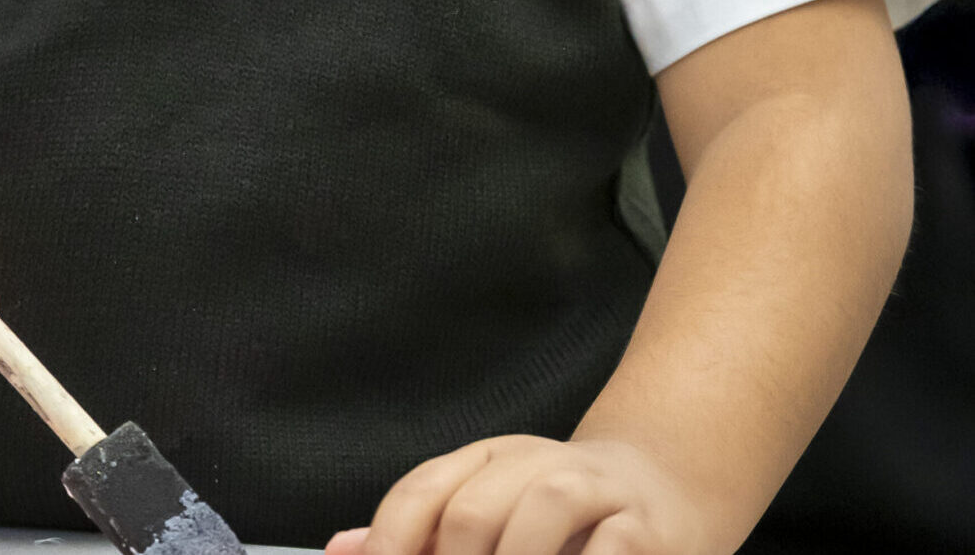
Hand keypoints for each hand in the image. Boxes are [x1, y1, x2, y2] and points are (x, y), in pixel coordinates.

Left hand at [326, 435, 718, 554]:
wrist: (665, 482)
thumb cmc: (563, 512)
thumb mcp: (490, 504)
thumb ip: (421, 529)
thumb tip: (342, 550)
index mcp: (488, 460)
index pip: (423, 492)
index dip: (392, 543)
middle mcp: (535, 463)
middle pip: (473, 510)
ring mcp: (594, 490)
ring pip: (541, 511)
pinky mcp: (647, 527)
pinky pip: (610, 549)